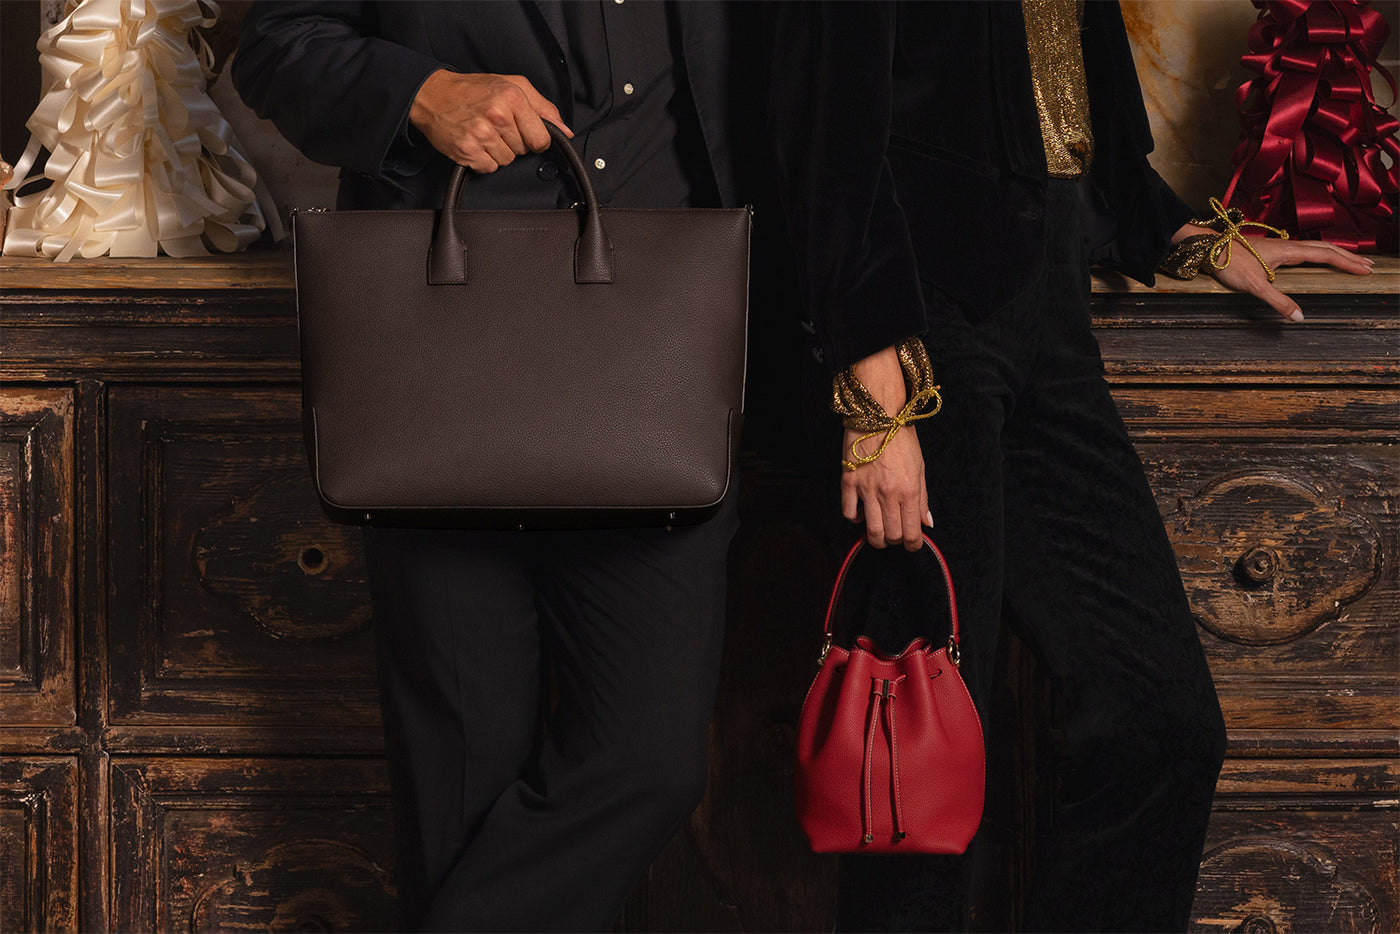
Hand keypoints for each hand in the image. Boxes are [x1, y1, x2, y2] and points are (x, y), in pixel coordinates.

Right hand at [409, 70, 571, 171]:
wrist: (433, 95)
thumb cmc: (473, 89)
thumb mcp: (513, 85)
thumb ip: (543, 108)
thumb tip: (565, 131)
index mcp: (513, 98)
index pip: (541, 138)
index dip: (536, 139)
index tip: (526, 133)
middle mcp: (497, 116)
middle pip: (523, 150)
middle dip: (514, 141)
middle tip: (497, 126)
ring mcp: (481, 134)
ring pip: (507, 161)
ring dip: (498, 151)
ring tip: (485, 133)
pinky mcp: (467, 150)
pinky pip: (489, 168)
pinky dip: (483, 160)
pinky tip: (476, 143)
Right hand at [840, 346, 932, 550]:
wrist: (878, 415)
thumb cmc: (902, 439)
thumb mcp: (920, 468)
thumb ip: (923, 499)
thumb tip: (927, 523)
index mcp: (909, 491)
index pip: (911, 533)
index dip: (913, 544)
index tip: (912, 543)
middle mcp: (888, 495)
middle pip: (891, 535)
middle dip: (895, 541)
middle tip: (896, 534)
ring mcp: (866, 490)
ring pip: (870, 531)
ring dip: (876, 537)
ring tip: (879, 532)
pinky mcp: (849, 482)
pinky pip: (849, 513)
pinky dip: (855, 518)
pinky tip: (861, 512)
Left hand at [1172, 224, 1372, 321]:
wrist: (1207, 247)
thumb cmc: (1229, 262)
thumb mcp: (1254, 286)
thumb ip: (1277, 301)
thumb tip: (1299, 317)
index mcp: (1289, 250)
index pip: (1326, 255)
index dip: (1347, 263)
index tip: (1366, 270)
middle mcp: (1287, 245)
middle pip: (1325, 248)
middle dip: (1347, 257)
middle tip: (1367, 265)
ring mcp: (1279, 246)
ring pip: (1314, 247)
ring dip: (1334, 254)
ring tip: (1348, 262)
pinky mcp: (1270, 250)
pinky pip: (1303, 250)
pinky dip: (1318, 254)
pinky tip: (1316, 260)